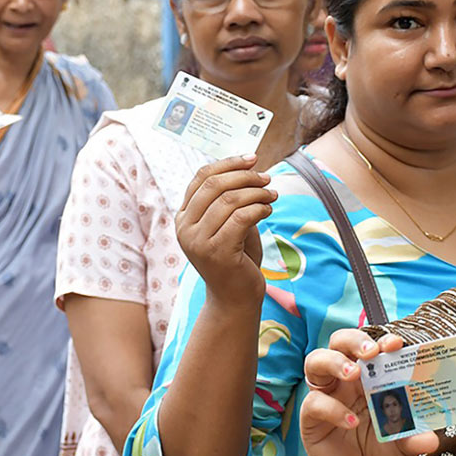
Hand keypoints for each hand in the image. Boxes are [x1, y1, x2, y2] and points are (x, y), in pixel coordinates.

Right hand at [175, 155, 276, 305]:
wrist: (235, 297)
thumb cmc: (236, 257)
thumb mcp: (229, 223)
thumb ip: (230, 198)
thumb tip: (248, 164)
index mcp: (184, 217)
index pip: (201, 177)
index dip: (228, 163)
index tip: (253, 158)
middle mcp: (185, 228)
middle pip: (214, 185)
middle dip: (245, 176)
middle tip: (267, 178)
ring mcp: (198, 241)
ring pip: (230, 200)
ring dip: (257, 192)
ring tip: (272, 195)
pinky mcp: (216, 252)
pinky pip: (241, 218)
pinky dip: (259, 208)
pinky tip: (269, 210)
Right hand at [300, 328, 438, 455]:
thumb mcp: (405, 448)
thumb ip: (414, 439)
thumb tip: (430, 438)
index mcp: (371, 379)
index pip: (371, 349)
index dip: (381, 340)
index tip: (396, 344)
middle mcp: (346, 383)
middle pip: (338, 344)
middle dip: (354, 341)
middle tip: (371, 352)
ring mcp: (326, 398)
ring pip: (316, 363)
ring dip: (335, 363)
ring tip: (353, 374)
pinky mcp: (311, 419)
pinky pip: (314, 403)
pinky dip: (333, 409)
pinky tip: (351, 422)